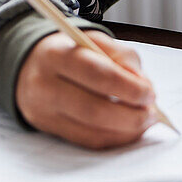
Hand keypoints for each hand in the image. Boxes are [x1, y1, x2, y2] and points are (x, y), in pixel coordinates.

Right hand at [15, 31, 157, 148]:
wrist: (30, 65)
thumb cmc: (70, 51)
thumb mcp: (93, 40)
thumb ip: (123, 57)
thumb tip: (143, 87)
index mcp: (56, 54)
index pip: (97, 74)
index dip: (128, 87)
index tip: (149, 93)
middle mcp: (44, 84)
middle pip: (93, 109)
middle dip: (131, 116)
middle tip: (151, 113)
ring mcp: (43, 111)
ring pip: (92, 132)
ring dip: (126, 131)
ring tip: (143, 121)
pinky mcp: (48, 129)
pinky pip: (87, 141)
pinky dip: (113, 138)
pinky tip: (126, 129)